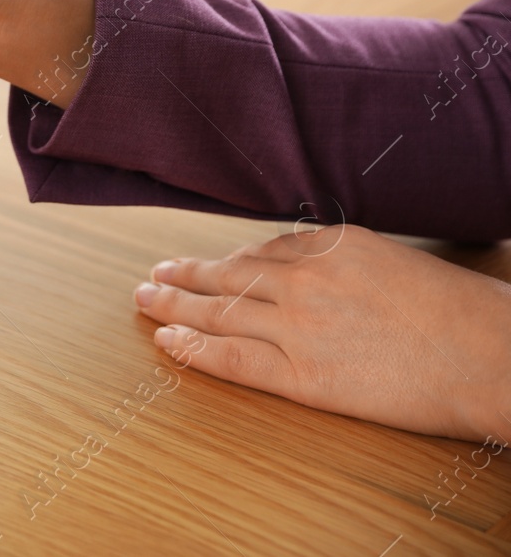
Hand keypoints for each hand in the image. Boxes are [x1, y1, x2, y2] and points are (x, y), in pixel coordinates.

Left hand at [135, 224, 510, 442]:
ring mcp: (300, 327)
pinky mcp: (303, 376)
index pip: (265, 251)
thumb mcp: (399, 262)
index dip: (230, 261)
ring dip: (174, 306)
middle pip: (229, 275)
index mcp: (335, 245)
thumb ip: (349, 264)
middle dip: (185, 275)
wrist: (494, 355)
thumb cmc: (463, 313)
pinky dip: (194, 349)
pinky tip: (167, 341)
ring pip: (219, 312)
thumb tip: (318, 271)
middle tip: (154, 274)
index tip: (209, 264)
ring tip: (146, 300)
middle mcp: (307, 279)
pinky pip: (233, 359)